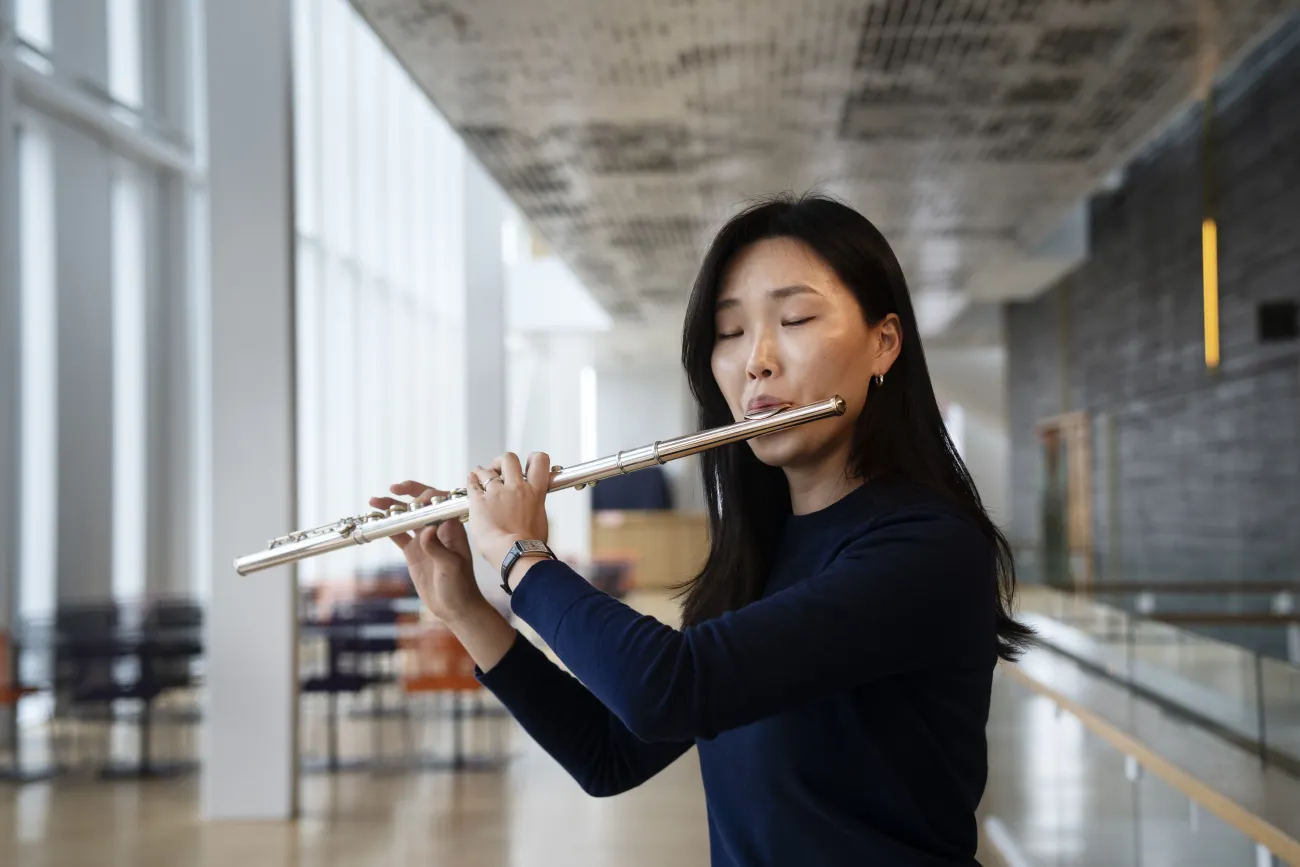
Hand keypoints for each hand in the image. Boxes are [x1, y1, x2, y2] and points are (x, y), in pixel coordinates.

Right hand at [370, 481, 483, 621]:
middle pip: (421, 505)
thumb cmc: (461, 586)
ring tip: (374, 502)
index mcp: (452, 527)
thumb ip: (437, 547)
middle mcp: (438, 529)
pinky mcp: (413, 551)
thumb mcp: (451, 566)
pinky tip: (374, 522)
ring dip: (392, 509)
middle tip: (392, 489)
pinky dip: (386, 528)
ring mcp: (424, 539)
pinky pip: (397, 534)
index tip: (416, 499)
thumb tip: (425, 531)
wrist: (455, 607)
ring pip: (406, 517)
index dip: (428, 495)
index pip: (440, 502)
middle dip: (407, 494)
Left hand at [467, 451, 553, 570]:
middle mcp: (517, 488)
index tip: (526, 465)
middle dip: (502, 462)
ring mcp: (497, 494)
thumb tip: (531, 509)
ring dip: (483, 472)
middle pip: (509, 459)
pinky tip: (470, 481)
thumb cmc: (530, 545)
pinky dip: (471, 481)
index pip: (539, 461)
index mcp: (535, 493)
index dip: (532, 459)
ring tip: (480, 475)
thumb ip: (534, 508)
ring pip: (487, 470)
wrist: (517, 554)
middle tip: (499, 470)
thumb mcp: (540, 521)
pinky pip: (472, 484)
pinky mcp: (480, 502)